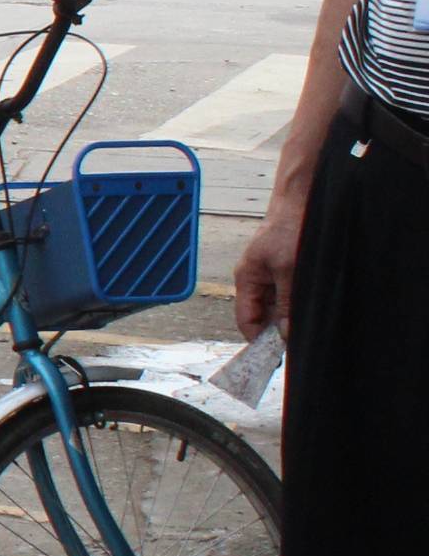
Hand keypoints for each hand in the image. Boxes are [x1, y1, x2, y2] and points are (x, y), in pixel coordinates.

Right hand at [234, 199, 300, 338]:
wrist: (302, 200)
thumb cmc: (289, 229)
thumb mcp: (288, 270)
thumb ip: (286, 303)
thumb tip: (285, 333)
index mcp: (247, 279)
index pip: (246, 320)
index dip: (258, 339)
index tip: (275, 355)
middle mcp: (257, 279)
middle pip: (263, 315)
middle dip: (277, 329)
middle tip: (296, 343)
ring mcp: (272, 274)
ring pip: (279, 306)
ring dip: (291, 316)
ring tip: (306, 324)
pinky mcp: (287, 269)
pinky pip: (289, 294)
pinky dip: (298, 304)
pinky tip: (310, 307)